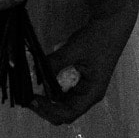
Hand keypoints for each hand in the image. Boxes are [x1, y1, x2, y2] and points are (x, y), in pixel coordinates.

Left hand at [31, 4, 135, 126]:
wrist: (111, 24)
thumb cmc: (98, 38)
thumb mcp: (75, 49)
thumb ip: (56, 62)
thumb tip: (34, 72)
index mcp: (92, 92)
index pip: (69, 113)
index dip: (49, 111)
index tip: (33, 100)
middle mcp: (88, 95)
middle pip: (64, 112)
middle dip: (45, 108)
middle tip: (27, 98)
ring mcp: (83, 89)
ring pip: (62, 104)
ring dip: (46, 101)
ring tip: (30, 93)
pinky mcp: (79, 81)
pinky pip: (62, 92)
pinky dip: (50, 91)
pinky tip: (39, 84)